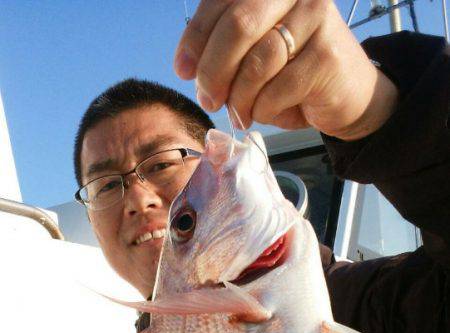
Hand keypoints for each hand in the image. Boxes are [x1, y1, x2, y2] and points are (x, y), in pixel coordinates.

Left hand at [174, 0, 398, 139]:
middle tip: (208, 98)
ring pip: (256, 62)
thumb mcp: (254, 55)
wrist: (349, 97)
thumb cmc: (294, 77)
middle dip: (213, 70)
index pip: (221, 1)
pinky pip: (277, 89)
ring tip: (240, 113)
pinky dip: (263, 109)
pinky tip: (266, 112)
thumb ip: (225, 49)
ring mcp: (316, 19)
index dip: (196, 37)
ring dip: (239, 97)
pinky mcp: (327, 56)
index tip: (181, 69)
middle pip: (237, 26)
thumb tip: (188, 66)